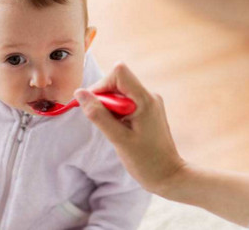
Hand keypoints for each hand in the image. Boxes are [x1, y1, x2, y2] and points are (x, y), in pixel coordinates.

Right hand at [74, 62, 185, 194]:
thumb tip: (80, 94)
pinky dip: (116, 113)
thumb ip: (98, 115)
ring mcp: (150, 102)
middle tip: (104, 123)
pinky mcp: (148, 110)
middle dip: (104, 98)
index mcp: (145, 99)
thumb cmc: (145, 161)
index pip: (119, 72)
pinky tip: (121, 130)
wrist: (168, 176)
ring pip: (120, 92)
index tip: (93, 106)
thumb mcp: (118, 139)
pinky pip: (125, 102)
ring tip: (115, 129)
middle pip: (118, 81)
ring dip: (110, 107)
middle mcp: (149, 96)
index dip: (102, 85)